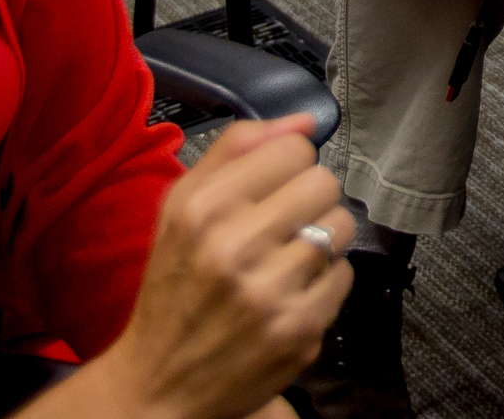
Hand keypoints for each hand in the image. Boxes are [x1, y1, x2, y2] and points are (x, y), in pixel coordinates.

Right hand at [93, 116, 350, 418]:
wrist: (159, 382)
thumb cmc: (173, 287)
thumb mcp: (179, 209)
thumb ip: (237, 151)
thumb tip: (304, 121)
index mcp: (203, 209)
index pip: (294, 149)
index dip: (287, 166)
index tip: (272, 187)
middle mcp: (235, 248)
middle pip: (325, 183)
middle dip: (309, 200)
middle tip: (282, 225)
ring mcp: (271, 292)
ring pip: (341, 226)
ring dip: (321, 239)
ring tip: (286, 258)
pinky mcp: (300, 329)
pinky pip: (344, 275)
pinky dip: (324, 282)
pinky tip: (290, 293)